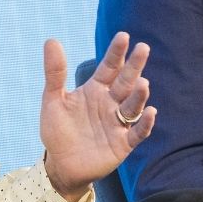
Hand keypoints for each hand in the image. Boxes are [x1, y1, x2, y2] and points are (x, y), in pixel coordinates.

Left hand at [38, 33, 154, 201]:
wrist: (61, 165)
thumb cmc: (57, 130)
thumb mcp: (53, 100)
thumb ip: (55, 73)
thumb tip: (51, 40)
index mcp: (95, 90)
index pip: (109, 67)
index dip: (116, 53)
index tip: (123, 36)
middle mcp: (110, 103)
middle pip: (125, 81)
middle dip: (134, 66)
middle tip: (143, 48)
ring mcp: (118, 123)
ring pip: (133, 105)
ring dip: (139, 95)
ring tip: (143, 83)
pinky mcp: (123, 143)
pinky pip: (138, 132)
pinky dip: (145, 123)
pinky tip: (151, 112)